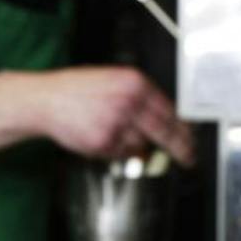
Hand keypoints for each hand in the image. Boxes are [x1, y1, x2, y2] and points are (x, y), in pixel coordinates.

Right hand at [19, 66, 195, 166]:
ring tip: (112, 131)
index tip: (193, 139)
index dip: (185, 129)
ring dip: (135, 145)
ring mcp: (117, 122)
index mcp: (135, 82)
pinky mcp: (104, 141)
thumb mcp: (114, 81)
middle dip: (181, 148)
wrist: (46, 100)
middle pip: (166, 131)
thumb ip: (142, 99)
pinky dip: (116, 150)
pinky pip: (121, 153)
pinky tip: (101, 136)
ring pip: (142, 145)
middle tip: (189, 158)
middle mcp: (129, 101)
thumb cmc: (79, 90)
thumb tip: (168, 120)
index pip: (171, 110)